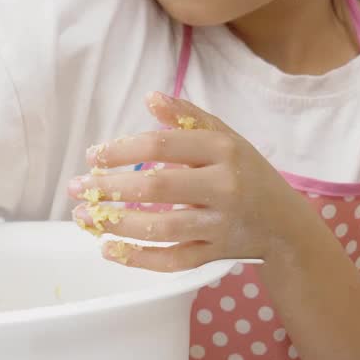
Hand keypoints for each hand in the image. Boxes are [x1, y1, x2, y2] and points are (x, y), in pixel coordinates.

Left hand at [68, 92, 300, 270]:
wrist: (284, 223)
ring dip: (117, 224)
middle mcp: (224, 187)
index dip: (122, 150)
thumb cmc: (247, 172)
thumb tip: (150, 98)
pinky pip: (173, 261)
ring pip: (162, 228)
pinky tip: (109, 249)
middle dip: (110, 187)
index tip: (93, 156)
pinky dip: (139, 258)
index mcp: (224, 150)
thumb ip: (188, 117)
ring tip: (84, 217)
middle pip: (158, 188)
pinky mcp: (215, 255)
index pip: (163, 146)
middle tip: (76, 188)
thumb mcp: (226, 136)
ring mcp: (220, 225)